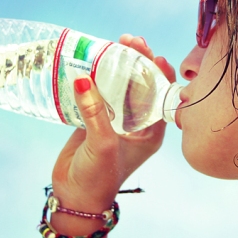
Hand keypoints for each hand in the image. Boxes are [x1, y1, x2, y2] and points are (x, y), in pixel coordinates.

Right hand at [50, 35, 176, 210]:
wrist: (75, 198)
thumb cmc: (98, 179)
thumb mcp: (101, 144)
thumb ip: (95, 112)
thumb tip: (84, 78)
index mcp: (151, 131)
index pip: (162, 94)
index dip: (159, 71)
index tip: (151, 53)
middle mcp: (138, 123)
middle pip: (143, 84)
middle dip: (138, 60)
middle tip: (129, 40)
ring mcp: (117, 120)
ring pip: (121, 85)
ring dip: (118, 64)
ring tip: (112, 43)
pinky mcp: (96, 119)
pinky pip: (100, 92)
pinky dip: (98, 76)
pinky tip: (93, 59)